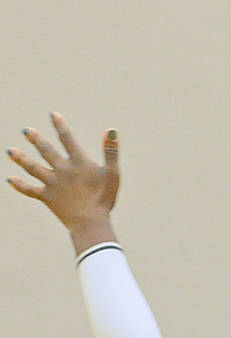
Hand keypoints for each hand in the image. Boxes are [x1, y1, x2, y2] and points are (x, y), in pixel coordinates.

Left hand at [8, 114, 119, 247]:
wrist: (90, 222)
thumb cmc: (104, 198)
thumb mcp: (113, 173)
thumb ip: (111, 151)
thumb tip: (111, 131)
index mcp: (79, 163)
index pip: (67, 139)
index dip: (60, 125)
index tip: (52, 115)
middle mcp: (62, 170)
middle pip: (46, 150)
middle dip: (35, 139)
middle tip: (26, 131)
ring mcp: (52, 183)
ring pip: (33, 168)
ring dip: (21, 158)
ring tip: (10, 151)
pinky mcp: (47, 197)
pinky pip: (30, 190)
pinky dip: (20, 185)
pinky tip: (10, 180)